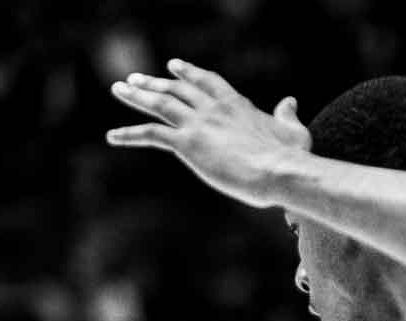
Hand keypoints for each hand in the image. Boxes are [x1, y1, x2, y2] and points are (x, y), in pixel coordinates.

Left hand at [106, 59, 309, 208]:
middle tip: (135, 78)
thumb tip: (290, 101)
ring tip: (119, 89)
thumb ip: (288, 114)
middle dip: (155, 82)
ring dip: (137, 95)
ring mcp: (198, 124)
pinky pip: (150, 134)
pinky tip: (112, 136)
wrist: (279, 169)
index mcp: (236, 104)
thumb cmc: (291, 157)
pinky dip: (129, 133)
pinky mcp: (187, 144)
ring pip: (161, 103)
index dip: (189, 73)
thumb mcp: (294, 131)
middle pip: (178, 88)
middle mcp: (213, 108)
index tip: (174, 66)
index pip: (208, 81)